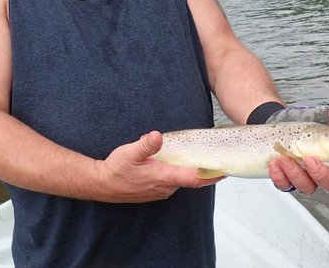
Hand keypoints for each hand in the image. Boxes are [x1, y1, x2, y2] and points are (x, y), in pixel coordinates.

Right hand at [96, 131, 222, 202]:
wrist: (102, 184)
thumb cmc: (115, 170)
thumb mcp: (129, 153)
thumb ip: (146, 145)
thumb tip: (157, 136)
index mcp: (163, 177)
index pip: (194, 178)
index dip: (212, 174)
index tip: (225, 169)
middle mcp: (165, 187)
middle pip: (191, 179)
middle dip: (204, 170)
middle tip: (215, 158)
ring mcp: (160, 191)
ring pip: (181, 181)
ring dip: (189, 172)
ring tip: (197, 158)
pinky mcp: (155, 191)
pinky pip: (172, 183)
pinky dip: (178, 174)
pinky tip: (175, 165)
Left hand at [269, 106, 328, 193]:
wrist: (277, 121)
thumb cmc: (304, 123)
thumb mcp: (321, 117)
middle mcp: (323, 171)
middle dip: (321, 174)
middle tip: (310, 159)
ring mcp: (305, 177)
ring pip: (307, 187)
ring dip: (296, 174)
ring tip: (285, 157)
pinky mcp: (286, 179)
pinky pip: (284, 185)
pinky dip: (279, 176)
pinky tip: (274, 163)